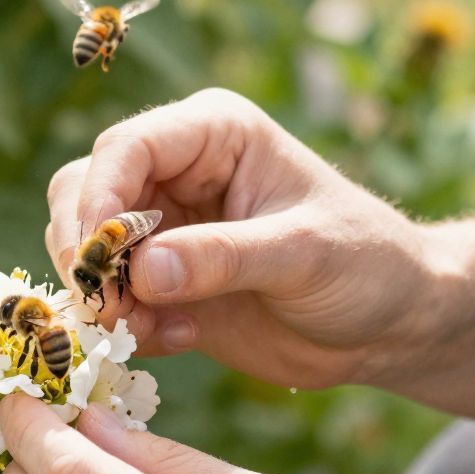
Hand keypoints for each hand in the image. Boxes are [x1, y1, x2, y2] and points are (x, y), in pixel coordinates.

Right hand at [45, 87, 424, 389]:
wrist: (392, 323)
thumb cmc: (367, 264)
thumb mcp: (304, 254)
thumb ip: (224, 258)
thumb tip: (142, 269)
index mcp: (213, 133)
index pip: (126, 147)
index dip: (99, 198)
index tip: (98, 257)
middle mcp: (177, 171)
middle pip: (82, 192)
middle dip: (88, 252)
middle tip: (114, 307)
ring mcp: (164, 228)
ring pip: (84, 248)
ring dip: (105, 296)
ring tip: (158, 330)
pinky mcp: (162, 283)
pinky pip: (110, 298)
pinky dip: (127, 325)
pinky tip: (183, 340)